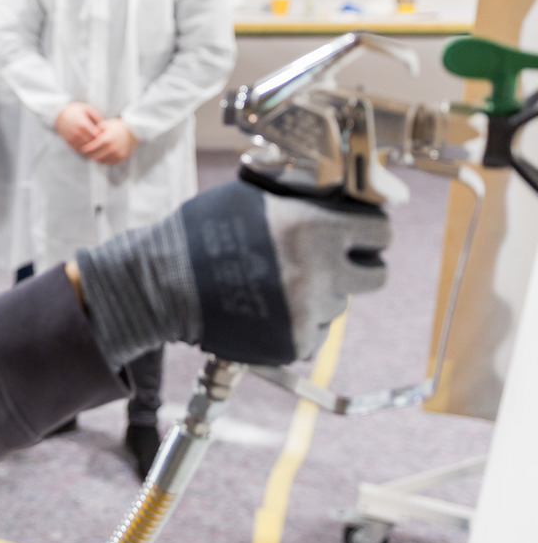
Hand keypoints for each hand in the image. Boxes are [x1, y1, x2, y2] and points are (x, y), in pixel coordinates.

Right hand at [54, 102, 102, 151]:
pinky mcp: (68, 141)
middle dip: (98, 143)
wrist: (59, 114)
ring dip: (91, 147)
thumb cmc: (76, 110)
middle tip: (103, 141)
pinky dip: (85, 149)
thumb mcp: (87, 109)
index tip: (105, 134)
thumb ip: (97, 117)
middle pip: (91, 143)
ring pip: (85, 148)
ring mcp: (72, 138)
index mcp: (83, 124)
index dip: (102, 136)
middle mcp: (77, 132)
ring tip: (97, 144)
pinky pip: (78, 149)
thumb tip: (105, 126)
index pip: (96, 135)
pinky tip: (89, 146)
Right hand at [74, 178, 391, 368]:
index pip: (380, 233)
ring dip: (321, 295)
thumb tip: (335, 198)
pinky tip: (268, 307)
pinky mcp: (295, 343)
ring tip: (278, 284)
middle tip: (331, 263)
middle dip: (357, 267)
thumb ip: (299, 201)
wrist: (162, 283)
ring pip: (340, 305)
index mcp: (314, 228)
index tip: (363, 236)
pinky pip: (316, 332)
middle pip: (375, 275)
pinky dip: (299, 322)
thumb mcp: (251, 199)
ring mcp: (309, 312)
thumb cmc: (201, 233)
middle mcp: (319, 271)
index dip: (371, 233)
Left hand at [82, 118, 136, 163]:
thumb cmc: (117, 126)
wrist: (133, 130)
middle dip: (89, 155)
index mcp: (105, 139)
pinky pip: (110, 163)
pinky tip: (102, 156)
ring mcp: (117, 153)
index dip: (84, 149)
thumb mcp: (104, 125)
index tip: (82, 148)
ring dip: (96, 158)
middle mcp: (111, 148)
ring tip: (94, 155)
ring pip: (101, 161)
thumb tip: (84, 137)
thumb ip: (94, 132)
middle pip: (94, 156)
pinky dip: (104, 160)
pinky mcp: (122, 157)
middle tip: (87, 153)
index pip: (89, 149)